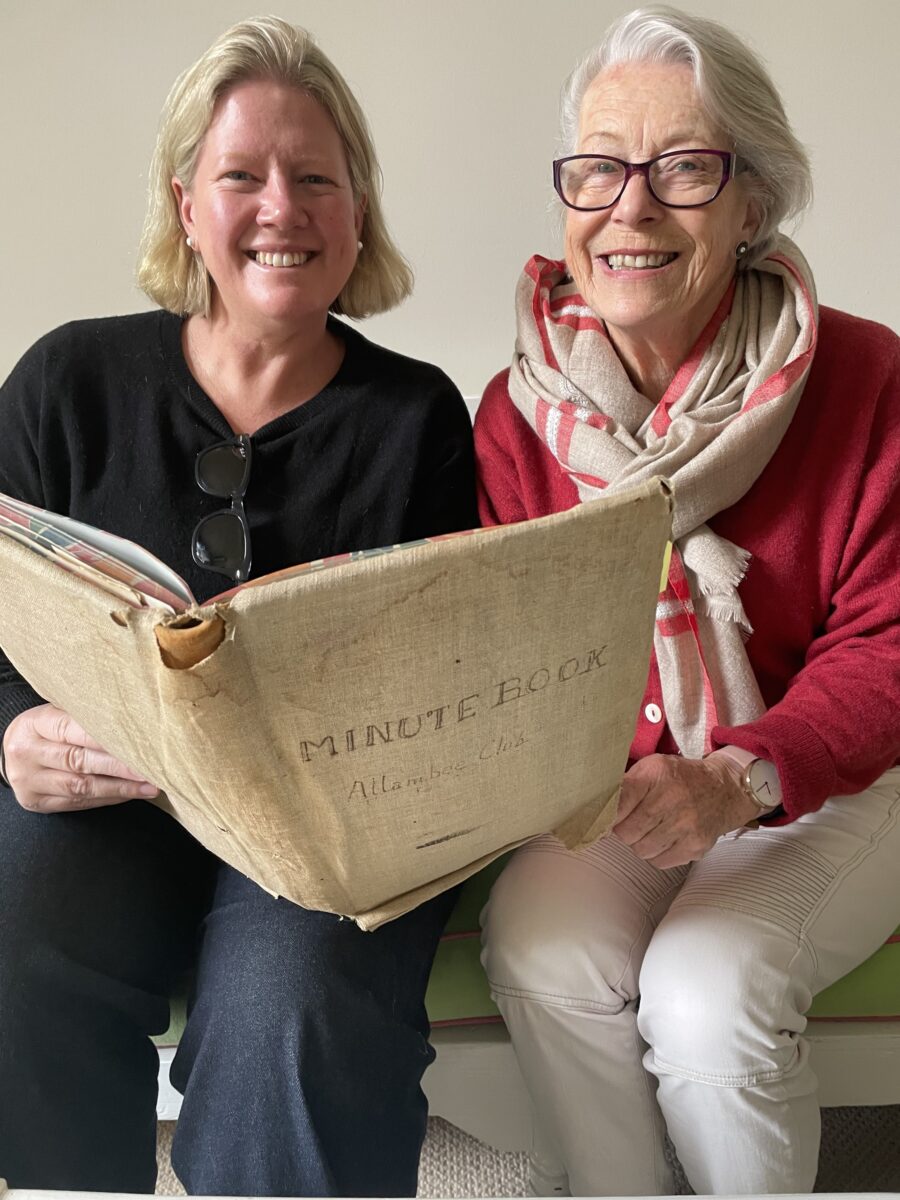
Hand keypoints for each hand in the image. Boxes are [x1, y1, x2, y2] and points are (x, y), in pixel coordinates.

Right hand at [3, 703, 158, 813]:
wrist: (15, 750)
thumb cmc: (48, 727)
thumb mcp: (59, 712)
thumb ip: (88, 715)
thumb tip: (136, 718)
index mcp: (35, 724)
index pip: (75, 730)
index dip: (109, 739)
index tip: (139, 744)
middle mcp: (27, 753)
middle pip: (79, 761)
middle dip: (120, 767)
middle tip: (151, 769)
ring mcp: (29, 781)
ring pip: (80, 787)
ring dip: (119, 788)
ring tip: (149, 786)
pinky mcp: (36, 802)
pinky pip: (77, 803)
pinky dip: (107, 798)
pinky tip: (130, 794)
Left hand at [613, 753, 760, 868]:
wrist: (725, 789)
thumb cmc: (682, 779)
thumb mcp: (653, 767)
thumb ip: (626, 784)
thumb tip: (596, 804)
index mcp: (657, 774)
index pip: (619, 801)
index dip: (607, 815)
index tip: (602, 819)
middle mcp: (673, 799)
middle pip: (627, 832)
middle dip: (623, 831)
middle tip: (631, 823)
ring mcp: (686, 825)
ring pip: (641, 850)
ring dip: (640, 843)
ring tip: (650, 830)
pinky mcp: (696, 845)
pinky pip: (660, 862)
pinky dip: (656, 854)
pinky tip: (664, 839)